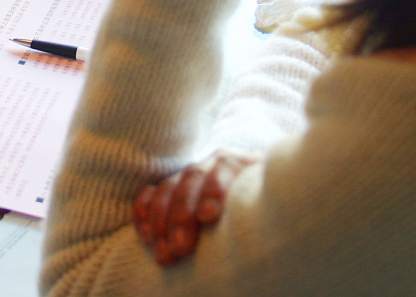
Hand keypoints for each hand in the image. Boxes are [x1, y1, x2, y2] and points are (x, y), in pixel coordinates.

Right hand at [134, 150, 257, 265]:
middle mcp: (214, 164)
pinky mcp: (171, 187)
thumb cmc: (267, 216)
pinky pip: (150, 193)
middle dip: (182, 215)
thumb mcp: (270, 208)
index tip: (208, 216)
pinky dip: (144, 211)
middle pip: (192, 180)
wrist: (259, 208)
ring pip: (168, 187)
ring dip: (161, 220)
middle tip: (180, 246)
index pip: (225, 168)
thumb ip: (260, 210)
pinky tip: (146, 234)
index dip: (214, 190)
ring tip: (163, 251)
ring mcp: (191, 175)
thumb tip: (259, 230)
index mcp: (243, 165)